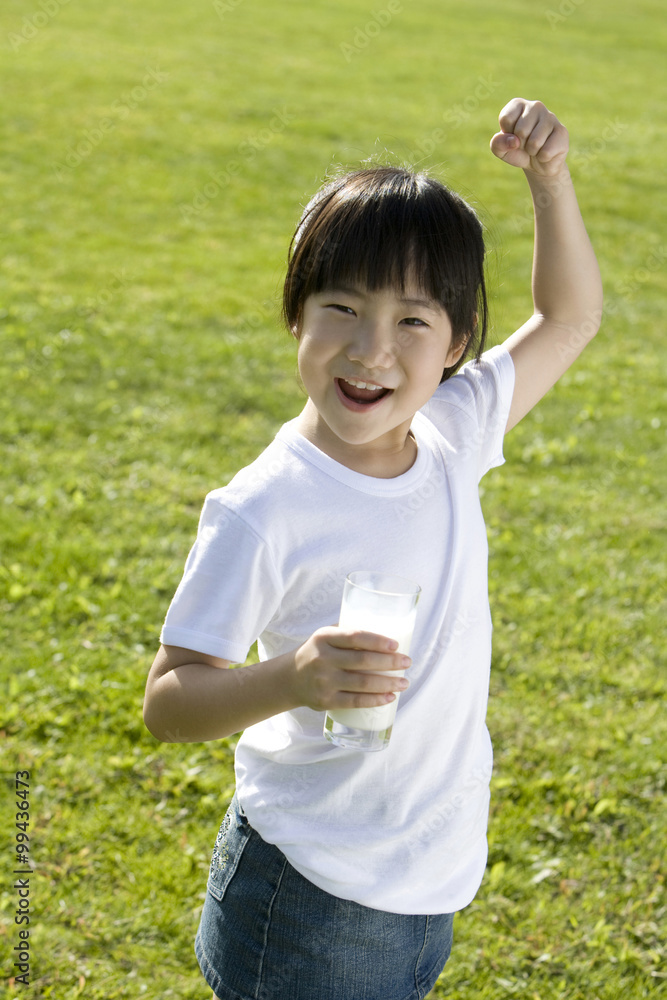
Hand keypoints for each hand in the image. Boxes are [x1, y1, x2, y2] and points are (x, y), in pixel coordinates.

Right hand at [289, 626, 409, 712]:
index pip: (355, 637)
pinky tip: (390, 697)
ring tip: (404, 682)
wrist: (289, 678)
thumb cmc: (317, 653)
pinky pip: (355, 701)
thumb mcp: (325, 637)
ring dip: (388, 683)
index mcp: (324, 638)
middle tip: (407, 662)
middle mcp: (323, 659)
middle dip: (390, 662)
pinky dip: (375, 700)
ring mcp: (324, 681)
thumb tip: (386, 629)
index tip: (396, 645)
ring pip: (362, 683)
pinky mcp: (325, 701)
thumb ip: (348, 633)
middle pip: (362, 660)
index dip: (377, 641)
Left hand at [490, 98, 568, 177]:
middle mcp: (535, 106)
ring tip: (535, 148)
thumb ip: (497, 144)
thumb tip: (514, 141)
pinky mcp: (562, 131)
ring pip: (535, 142)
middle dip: (520, 144)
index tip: (512, 136)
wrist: (538, 164)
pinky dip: (543, 158)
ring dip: (532, 152)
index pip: (506, 119)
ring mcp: (551, 117)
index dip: (507, 135)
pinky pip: (546, 151)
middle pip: (521, 130)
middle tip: (525, 144)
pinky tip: (546, 151)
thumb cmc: (517, 152)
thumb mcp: (501, 150)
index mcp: (518, 105)